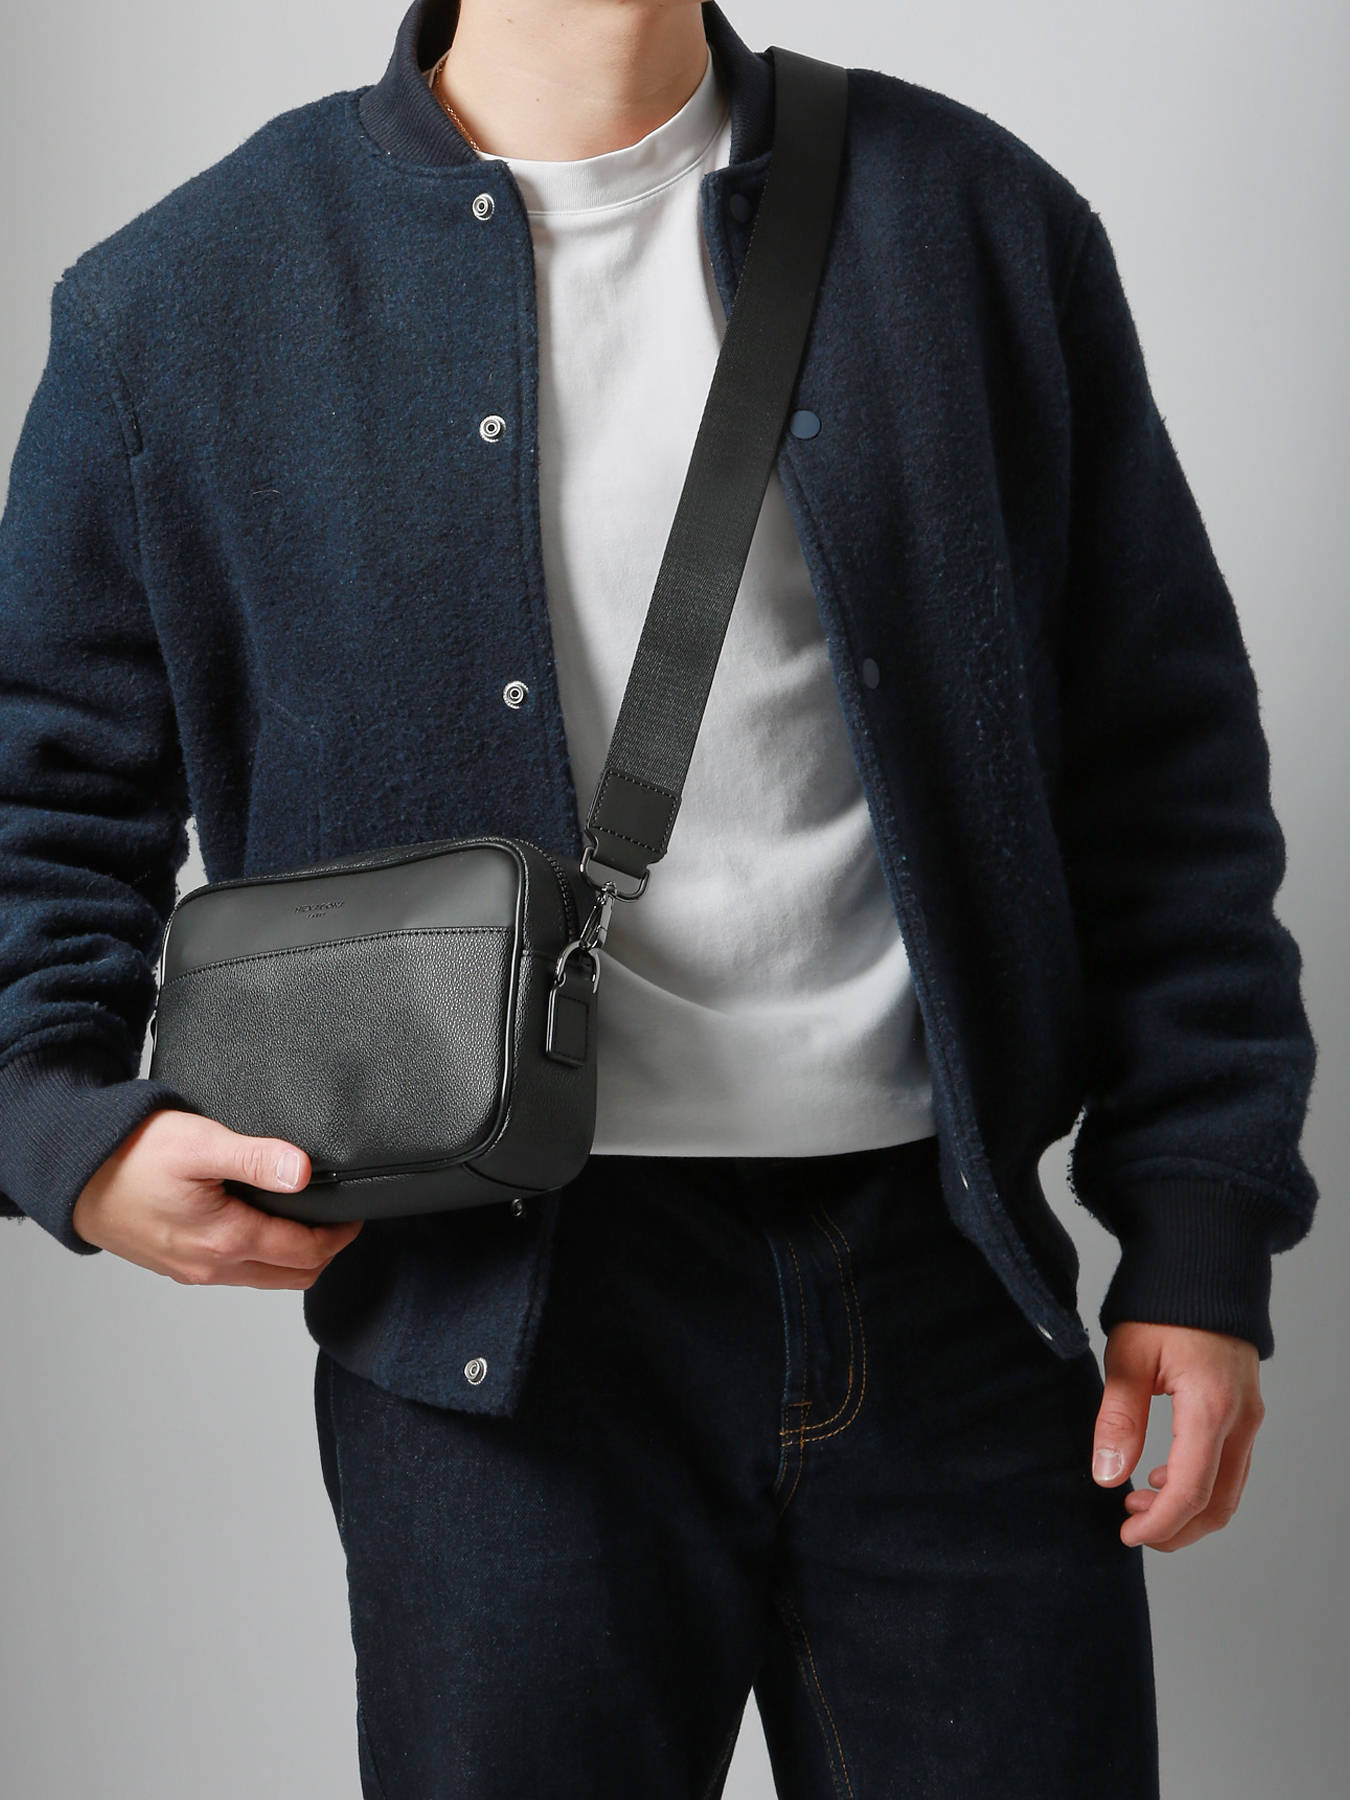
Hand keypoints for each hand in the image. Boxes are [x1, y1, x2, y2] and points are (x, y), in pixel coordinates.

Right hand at [72, 1108, 362, 1287]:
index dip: (339, 1235)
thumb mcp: (201, 1143)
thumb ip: (256, 1158)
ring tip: (310, 1222)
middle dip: (325, 1252)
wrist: (75, 1175)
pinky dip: (263, 1258)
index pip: (305, 1253)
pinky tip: (265, 1228)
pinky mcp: (179, 1265)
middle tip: (341, 1221)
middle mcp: (212, 1266)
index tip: (355, 1214)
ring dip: (294, 1258)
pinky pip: (236, 1273)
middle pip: (292, 1276)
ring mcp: (194, 1270)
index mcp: (225, 1239)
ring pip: (264, 1278)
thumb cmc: (131, 1156)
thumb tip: (304, 1172)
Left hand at [1089, 1321, 1263, 1550]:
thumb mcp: (1128, 1356)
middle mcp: (1241, 1417)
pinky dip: (1201, 1484)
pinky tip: (1161, 1475)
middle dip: (1177, 1529)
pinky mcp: (1245, 1408)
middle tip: (1131, 1529)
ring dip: (1188, 1509)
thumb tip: (1108, 1477)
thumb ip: (1119, 1418)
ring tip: (1137, 1502)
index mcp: (1211, 1406)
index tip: (1126, 1535)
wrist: (1201, 1262)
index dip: (1159, 1525)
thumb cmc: (1161, 1302)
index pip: (1191, 1491)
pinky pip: (1231, 1464)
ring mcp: (1249, 1414)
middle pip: (1220, 1503)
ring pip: (1230, 1489)